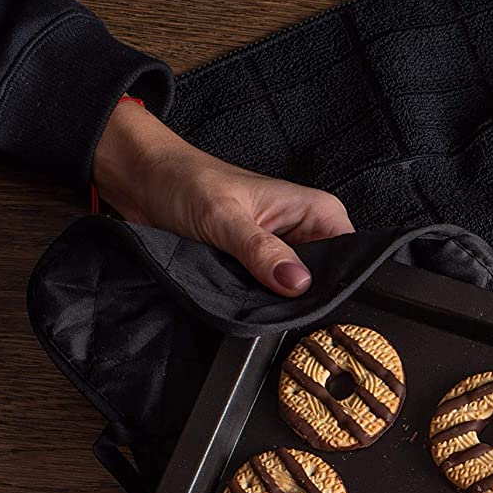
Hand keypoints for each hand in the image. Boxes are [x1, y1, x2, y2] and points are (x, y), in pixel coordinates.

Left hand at [91, 99, 352, 296]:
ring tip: (260, 308)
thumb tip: (297, 283)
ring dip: (279, 304)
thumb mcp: (225, 218)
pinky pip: (272, 295)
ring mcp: (284, 253)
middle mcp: (307, 233)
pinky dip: (260, 304)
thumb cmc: (184, 181)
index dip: (337, 284)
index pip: (350, 257)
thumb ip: (261, 251)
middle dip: (306, 299)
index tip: (317, 305)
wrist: (142, 181)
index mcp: (316, 211)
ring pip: (298, 293)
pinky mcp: (260, 268)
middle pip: (326, 281)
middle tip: (283, 312)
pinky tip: (250, 309)